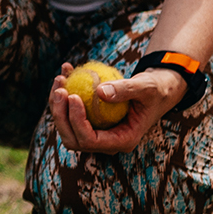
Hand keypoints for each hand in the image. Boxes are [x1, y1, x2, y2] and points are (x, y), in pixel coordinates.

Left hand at [46, 61, 186, 155]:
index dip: (76, 121)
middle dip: (60, 115)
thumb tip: (100, 92)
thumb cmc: (155, 89)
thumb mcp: (146, 87)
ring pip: (67, 126)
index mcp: (122, 140)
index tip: (73, 96)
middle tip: (60, 89)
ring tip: (60, 77)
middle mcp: (106, 141)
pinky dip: (64, 94)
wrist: (156, 89)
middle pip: (73, 138)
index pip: (90, 141)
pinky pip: (70, 111)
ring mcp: (97, 133)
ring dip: (57, 104)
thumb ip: (126, 89)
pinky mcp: (90, 121)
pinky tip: (65, 71)